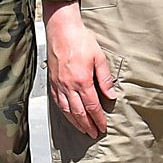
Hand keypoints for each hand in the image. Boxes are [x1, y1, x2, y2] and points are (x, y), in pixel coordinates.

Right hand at [44, 0, 116, 138]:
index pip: (92, 107)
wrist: (61, 29)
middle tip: (94, 134)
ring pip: (66, 110)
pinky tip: (68, 115)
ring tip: (83, 130)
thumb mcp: (99, 57)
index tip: (103, 127)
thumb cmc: (81, 40)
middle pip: (78, 113)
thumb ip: (105, 78)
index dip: (98, 119)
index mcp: (82, 81)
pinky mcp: (52, 81)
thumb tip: (111, 95)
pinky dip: (64, 112)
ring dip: (75, 122)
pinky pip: (57, 102)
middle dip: (87, 125)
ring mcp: (58, 84)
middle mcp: (68, 86)